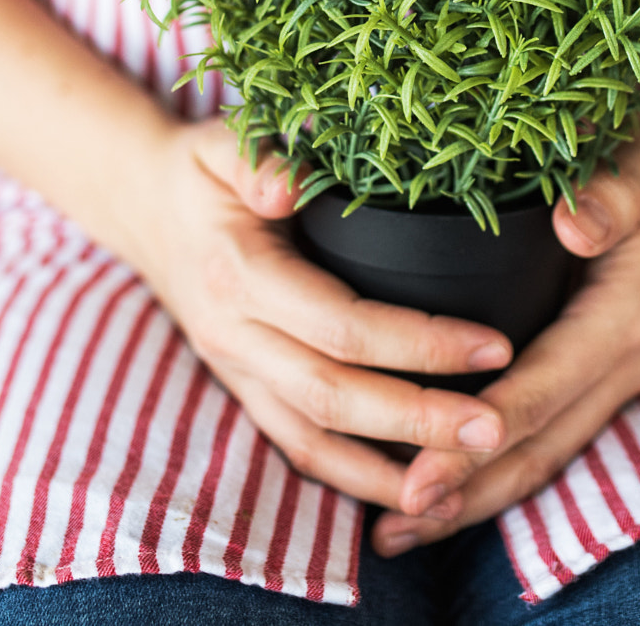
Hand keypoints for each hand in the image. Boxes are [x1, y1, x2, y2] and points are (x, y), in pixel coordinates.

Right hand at [123, 119, 515, 517]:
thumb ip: (259, 159)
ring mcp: (236, 372)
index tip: (494, 345)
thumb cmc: (203, 169)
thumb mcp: (225, 144)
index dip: (419, 342)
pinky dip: (353, 479)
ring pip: (313, 440)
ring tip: (466, 483)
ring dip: (389, 470)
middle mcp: (234, 336)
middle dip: (419, 421)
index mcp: (239, 275)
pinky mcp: (244, 391)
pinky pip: (299, 448)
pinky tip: (412, 494)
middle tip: (497, 428)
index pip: (339, 324)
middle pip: (333, 396)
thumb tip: (288, 187)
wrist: (142, 206)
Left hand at [369, 108, 639, 553]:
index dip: (483, 430)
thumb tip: (574, 223)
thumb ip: (613, 195)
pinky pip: (545, 437)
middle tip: (397, 518)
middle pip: (540, 445)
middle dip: (468, 486)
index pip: (546, 388)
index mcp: (628, 318)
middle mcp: (624, 363)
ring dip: (475, 496)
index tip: (425, 466)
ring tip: (400, 530)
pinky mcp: (596, 376)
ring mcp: (614, 377)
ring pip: (542, 455)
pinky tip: (441, 490)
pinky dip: (494, 470)